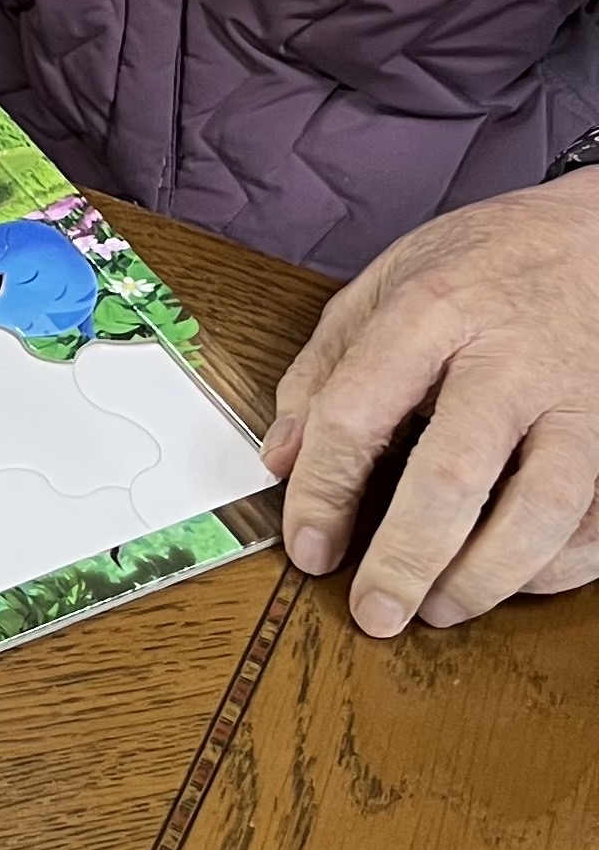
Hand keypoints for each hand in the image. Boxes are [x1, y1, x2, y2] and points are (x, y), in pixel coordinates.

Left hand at [266, 169, 598, 633]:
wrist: (596, 239)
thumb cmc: (480, 265)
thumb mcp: (382, 285)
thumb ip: (325, 370)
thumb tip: (281, 460)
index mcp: (431, 313)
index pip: (359, 412)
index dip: (324, 491)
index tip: (307, 547)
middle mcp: (510, 360)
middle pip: (454, 473)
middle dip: (407, 556)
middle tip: (373, 611)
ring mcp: (580, 403)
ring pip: (543, 511)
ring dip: (485, 576)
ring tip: (438, 608)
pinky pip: (597, 522)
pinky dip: (555, 567)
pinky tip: (511, 579)